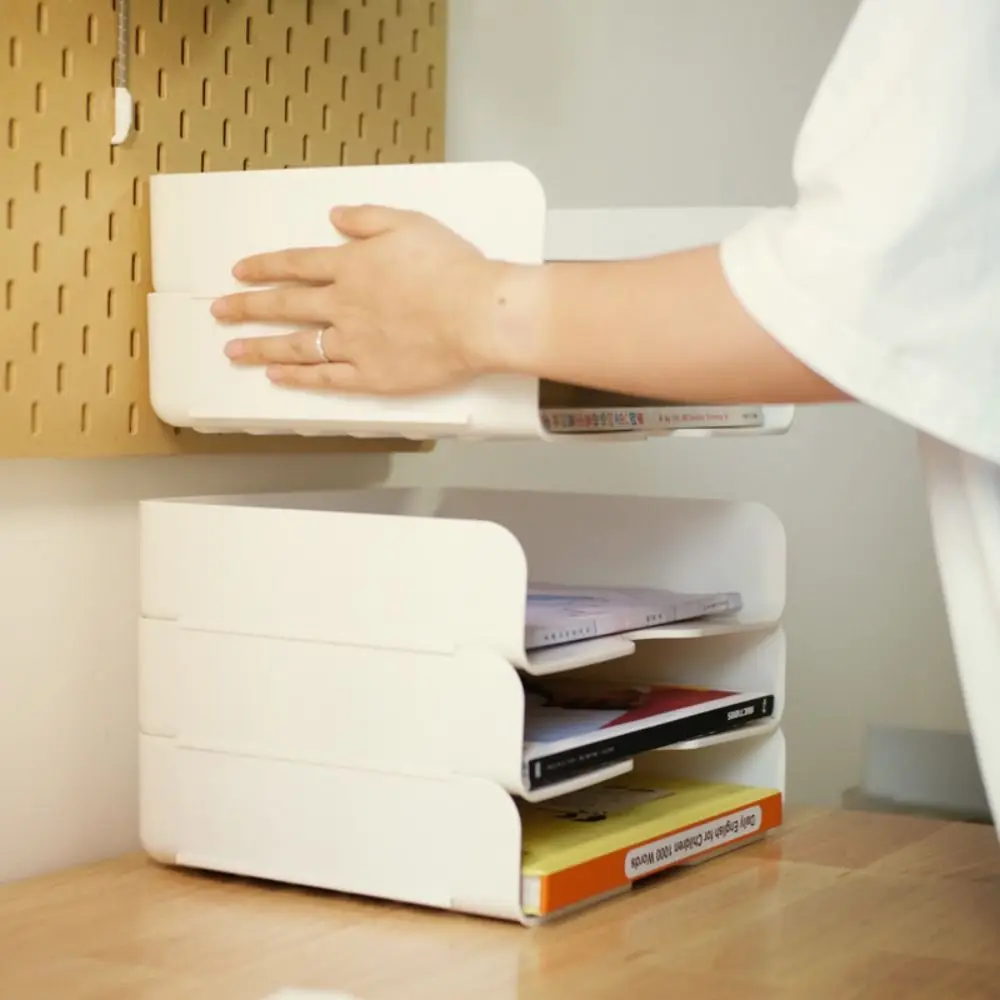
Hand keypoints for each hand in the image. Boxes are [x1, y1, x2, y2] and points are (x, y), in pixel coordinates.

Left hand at [211, 205, 507, 394]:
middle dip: (246, 307)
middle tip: (218, 311)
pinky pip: (325, 378)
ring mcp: (353, 343)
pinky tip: (278, 377)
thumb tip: (335, 216)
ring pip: (296, 345)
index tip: (240, 272)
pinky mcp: (370, 375)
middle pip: (284, 305)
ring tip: (234, 351)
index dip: (265, 267)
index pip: (295, 265)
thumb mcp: (410, 223)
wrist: (477, 315)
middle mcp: (343, 304)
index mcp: (351, 265)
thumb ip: (368, 218)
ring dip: (261, 348)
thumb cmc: (453, 268)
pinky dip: (298, 378)